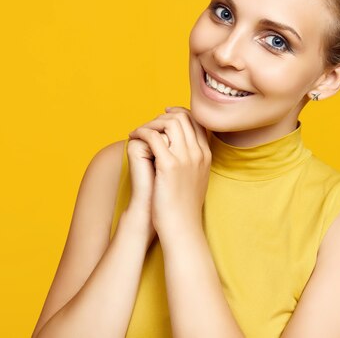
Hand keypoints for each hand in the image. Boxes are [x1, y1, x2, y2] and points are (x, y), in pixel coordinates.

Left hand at [128, 107, 210, 237]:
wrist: (182, 226)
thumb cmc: (184, 206)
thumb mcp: (196, 179)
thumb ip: (192, 161)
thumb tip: (181, 148)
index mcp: (206, 155)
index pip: (196, 122)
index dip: (179, 114)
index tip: (165, 115)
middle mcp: (198, 153)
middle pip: (183, 118)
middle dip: (164, 116)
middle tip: (150, 124)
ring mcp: (185, 158)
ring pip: (169, 122)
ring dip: (151, 122)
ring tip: (140, 131)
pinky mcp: (169, 165)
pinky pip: (153, 136)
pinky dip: (141, 131)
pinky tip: (133, 136)